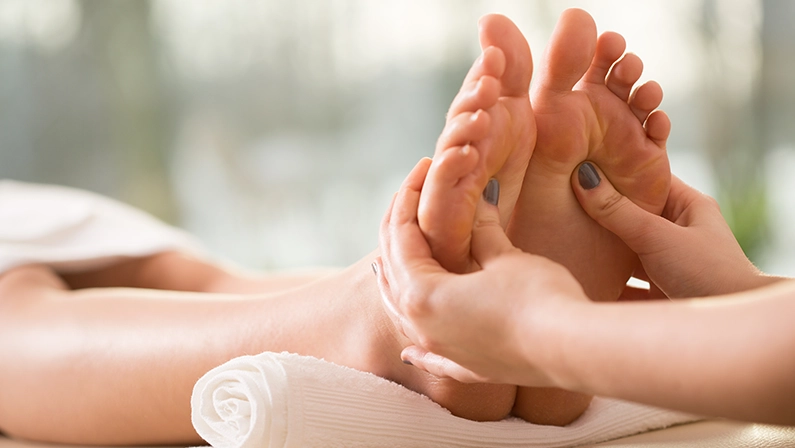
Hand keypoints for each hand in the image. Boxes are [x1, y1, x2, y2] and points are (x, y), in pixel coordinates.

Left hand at [375, 158, 588, 384]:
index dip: (409, 200)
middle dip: (399, 234)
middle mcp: (422, 327)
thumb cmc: (537, 297)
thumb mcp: (504, 256)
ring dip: (396, 286)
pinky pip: (431, 359)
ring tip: (389, 265)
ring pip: (404, 316)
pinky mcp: (468, 368)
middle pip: (395, 274)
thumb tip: (479, 203)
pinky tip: (409, 354)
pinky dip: (418, 353)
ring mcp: (442, 353)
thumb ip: (482, 232)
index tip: (420, 171)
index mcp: (422, 295)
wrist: (571, 348)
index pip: (403, 238)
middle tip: (408, 202)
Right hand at [572, 163, 777, 298]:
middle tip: (563, 199)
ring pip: (624, 251)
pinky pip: (621, 283)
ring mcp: (666, 265)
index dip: (619, 170)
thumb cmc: (707, 274)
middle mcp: (678, 233)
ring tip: (564, 237)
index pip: (648, 179)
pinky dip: (602, 281)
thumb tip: (583, 176)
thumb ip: (618, 212)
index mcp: (688, 208)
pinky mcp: (655, 293)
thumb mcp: (658, 237)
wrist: (727, 333)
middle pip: (631, 215)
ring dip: (599, 249)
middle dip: (600, 211)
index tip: (583, 162)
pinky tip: (576, 277)